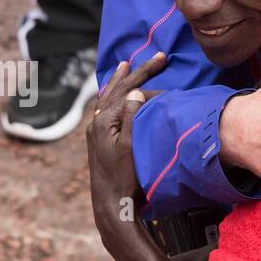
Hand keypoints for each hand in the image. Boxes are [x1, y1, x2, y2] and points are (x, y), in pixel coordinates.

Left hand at [86, 54, 165, 251]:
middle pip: (118, 89)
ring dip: (119, 81)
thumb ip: (133, 117)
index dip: (147, 76)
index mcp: (104, 121)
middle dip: (137, 72)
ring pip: (109, 97)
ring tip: (125, 66)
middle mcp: (97, 122)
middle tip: (158, 57)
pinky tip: (115, 95)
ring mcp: (97, 130)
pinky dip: (113, 96)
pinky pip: (106, 108)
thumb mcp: (132, 146)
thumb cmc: (125, 178)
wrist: (111, 203)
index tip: (163, 63)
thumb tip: (136, 92)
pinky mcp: (100, 139)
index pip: (129, 90)